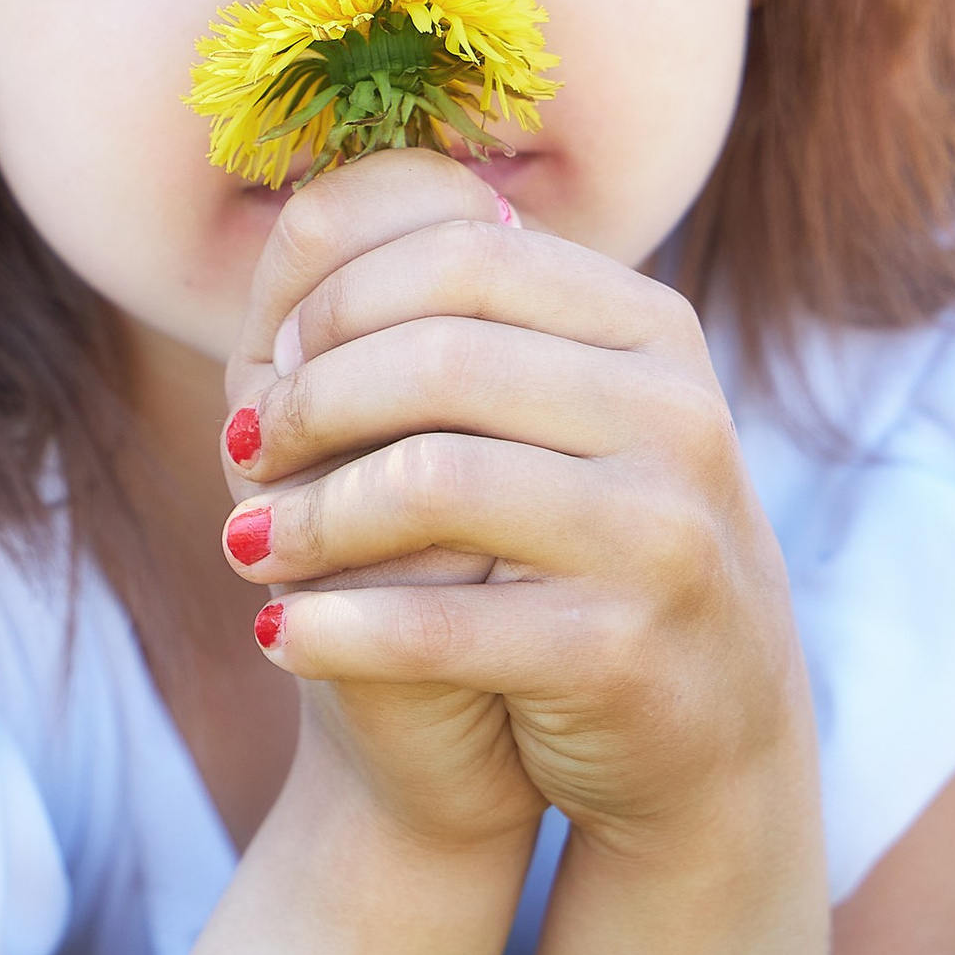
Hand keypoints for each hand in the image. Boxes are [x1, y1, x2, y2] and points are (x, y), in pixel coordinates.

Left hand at [221, 153, 811, 867]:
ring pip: (429, 480)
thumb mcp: (559, 417)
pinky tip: (277, 635)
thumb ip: (465, 320)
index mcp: (649, 327)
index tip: (272, 357)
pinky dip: (334, 628)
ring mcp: (659, 532)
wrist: (709, 725)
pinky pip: (437, 624)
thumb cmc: (585, 545)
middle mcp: (673, 414)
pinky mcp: (621, 650)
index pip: (461, 252)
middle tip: (245, 448)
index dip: (340, 297)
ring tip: (245, 545)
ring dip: (306, 517)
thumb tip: (297, 229)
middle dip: (313, 402)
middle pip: (439, 356)